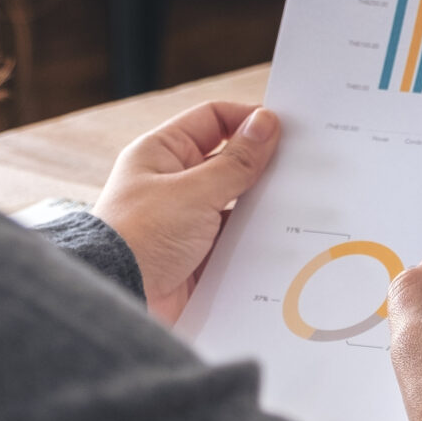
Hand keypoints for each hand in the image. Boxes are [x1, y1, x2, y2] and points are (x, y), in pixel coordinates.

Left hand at [92, 102, 279, 322]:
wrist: (121, 300)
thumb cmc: (140, 238)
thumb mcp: (194, 192)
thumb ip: (236, 161)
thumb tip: (265, 123)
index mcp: (161, 153)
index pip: (211, 119)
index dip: (246, 120)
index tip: (285, 129)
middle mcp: (172, 183)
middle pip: (227, 161)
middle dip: (260, 165)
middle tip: (300, 167)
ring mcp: (185, 220)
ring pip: (235, 202)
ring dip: (259, 205)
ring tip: (296, 204)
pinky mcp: (197, 254)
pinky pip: (234, 238)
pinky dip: (253, 238)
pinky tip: (280, 239)